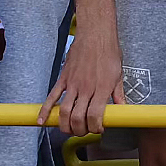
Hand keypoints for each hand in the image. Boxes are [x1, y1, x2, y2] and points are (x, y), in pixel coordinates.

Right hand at [46, 26, 122, 141]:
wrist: (95, 34)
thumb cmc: (108, 52)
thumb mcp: (118, 74)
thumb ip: (119, 94)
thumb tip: (123, 108)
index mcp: (102, 89)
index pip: (95, 116)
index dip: (95, 128)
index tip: (98, 129)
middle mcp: (86, 88)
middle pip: (78, 118)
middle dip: (80, 130)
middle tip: (83, 131)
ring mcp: (73, 84)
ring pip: (65, 111)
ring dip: (65, 125)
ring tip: (68, 130)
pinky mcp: (64, 78)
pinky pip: (52, 96)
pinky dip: (46, 110)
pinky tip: (42, 120)